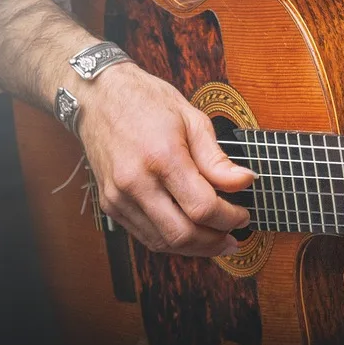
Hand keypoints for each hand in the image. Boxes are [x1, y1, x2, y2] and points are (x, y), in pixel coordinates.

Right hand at [77, 62, 254, 256]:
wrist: (98, 97)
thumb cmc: (146, 101)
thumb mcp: (191, 119)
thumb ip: (217, 159)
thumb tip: (245, 182)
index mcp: (161, 157)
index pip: (202, 207)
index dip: (229, 218)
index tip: (243, 215)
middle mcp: (136, 182)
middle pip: (182, 234)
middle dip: (214, 241)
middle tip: (233, 237)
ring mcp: (118, 196)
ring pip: (162, 242)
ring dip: (193, 247)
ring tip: (216, 239)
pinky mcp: (109, 204)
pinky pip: (144, 235)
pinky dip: (170, 240)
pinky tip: (188, 231)